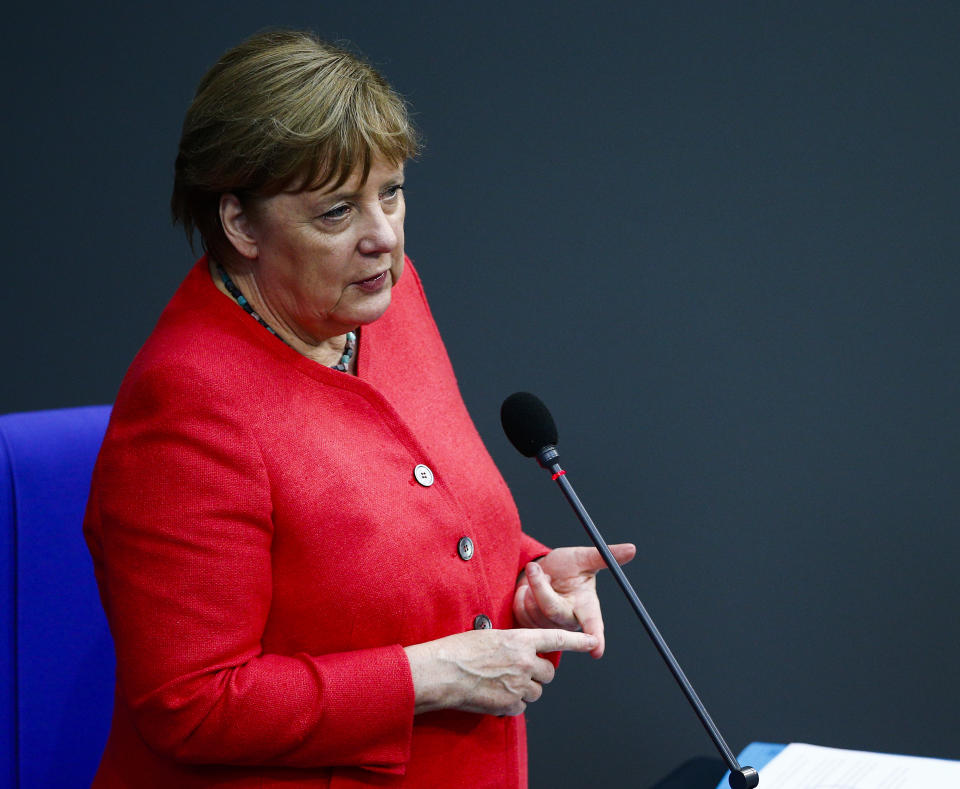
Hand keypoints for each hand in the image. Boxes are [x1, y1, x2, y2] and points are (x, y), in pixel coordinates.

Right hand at [404, 628, 597, 715]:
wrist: (442, 672)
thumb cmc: (458, 651)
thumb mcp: (490, 636)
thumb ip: (512, 644)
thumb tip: (520, 653)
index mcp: (519, 639)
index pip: (557, 638)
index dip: (578, 640)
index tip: (593, 640)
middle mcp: (524, 661)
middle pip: (548, 673)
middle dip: (537, 674)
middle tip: (517, 672)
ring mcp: (519, 684)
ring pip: (536, 692)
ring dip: (525, 689)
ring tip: (501, 683)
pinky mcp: (510, 705)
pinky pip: (521, 707)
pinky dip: (511, 704)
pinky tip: (494, 695)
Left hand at [514, 543, 635, 658]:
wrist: (541, 571)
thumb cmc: (566, 567)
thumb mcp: (582, 558)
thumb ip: (604, 555)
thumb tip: (632, 548)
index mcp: (587, 606)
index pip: (594, 625)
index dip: (596, 638)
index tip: (597, 651)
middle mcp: (570, 622)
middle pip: (552, 611)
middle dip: (541, 587)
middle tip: (536, 568)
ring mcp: (550, 628)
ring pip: (534, 610)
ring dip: (531, 588)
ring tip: (540, 579)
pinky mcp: (532, 630)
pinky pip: (521, 613)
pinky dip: (521, 596)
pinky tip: (527, 592)